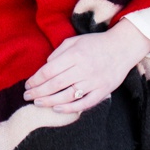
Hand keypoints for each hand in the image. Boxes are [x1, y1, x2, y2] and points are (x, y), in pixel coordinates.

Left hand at [23, 21, 149, 113]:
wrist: (123, 47)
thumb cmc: (96, 43)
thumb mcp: (75, 40)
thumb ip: (59, 52)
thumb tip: (45, 66)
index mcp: (75, 55)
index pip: (49, 70)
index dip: (36, 79)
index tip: (28, 85)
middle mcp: (83, 69)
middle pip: (55, 84)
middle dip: (38, 91)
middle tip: (26, 96)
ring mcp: (94, 81)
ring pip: (67, 95)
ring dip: (49, 101)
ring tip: (37, 103)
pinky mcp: (103, 91)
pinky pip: (85, 103)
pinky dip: (70, 108)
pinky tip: (57, 109)